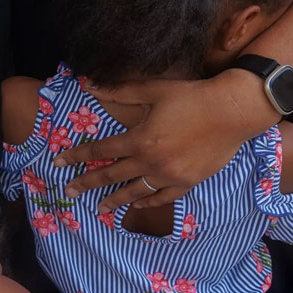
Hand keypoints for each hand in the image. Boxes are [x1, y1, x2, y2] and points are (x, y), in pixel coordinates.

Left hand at [54, 70, 270, 212]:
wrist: (234, 111)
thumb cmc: (192, 96)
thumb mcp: (152, 89)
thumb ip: (118, 91)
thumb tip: (87, 84)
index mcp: (140, 139)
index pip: (100, 150)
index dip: (77, 156)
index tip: (58, 163)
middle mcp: (152, 161)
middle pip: (111, 175)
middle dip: (87, 183)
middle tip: (69, 191)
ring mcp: (171, 175)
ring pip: (135, 192)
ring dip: (114, 200)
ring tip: (98, 208)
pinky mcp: (189, 182)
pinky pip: (162, 197)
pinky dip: (147, 202)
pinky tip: (136, 205)